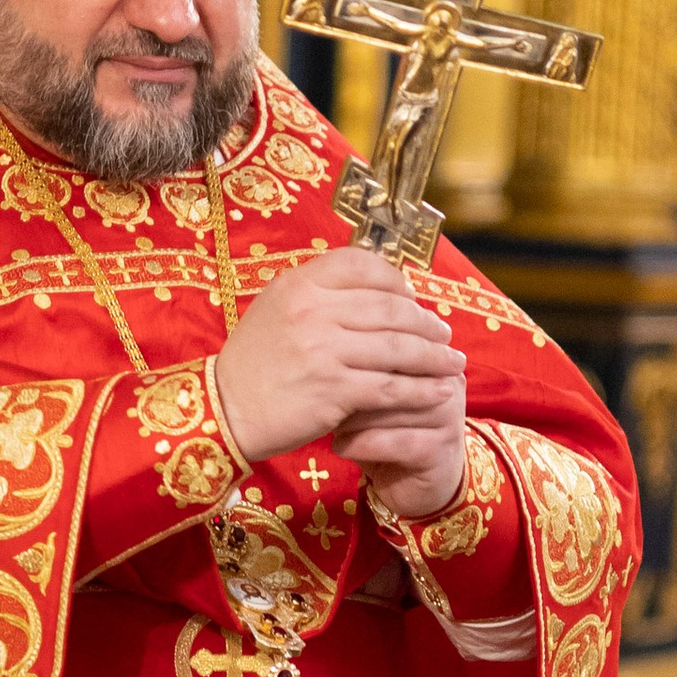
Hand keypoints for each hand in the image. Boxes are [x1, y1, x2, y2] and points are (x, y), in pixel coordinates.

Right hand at [215, 250, 467, 519]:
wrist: (223, 410)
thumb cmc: (252, 364)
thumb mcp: (274, 310)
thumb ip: (317, 294)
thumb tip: (370, 288)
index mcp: (299, 284)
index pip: (361, 265)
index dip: (395, 280)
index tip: (412, 297)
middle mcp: (313, 310)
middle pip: (389, 308)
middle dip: (425, 323)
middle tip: (444, 334)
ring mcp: (325, 350)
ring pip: (398, 348)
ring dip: (433, 357)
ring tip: (453, 363)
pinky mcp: (334, 390)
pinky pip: (391, 387)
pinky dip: (420, 390)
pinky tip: (439, 392)